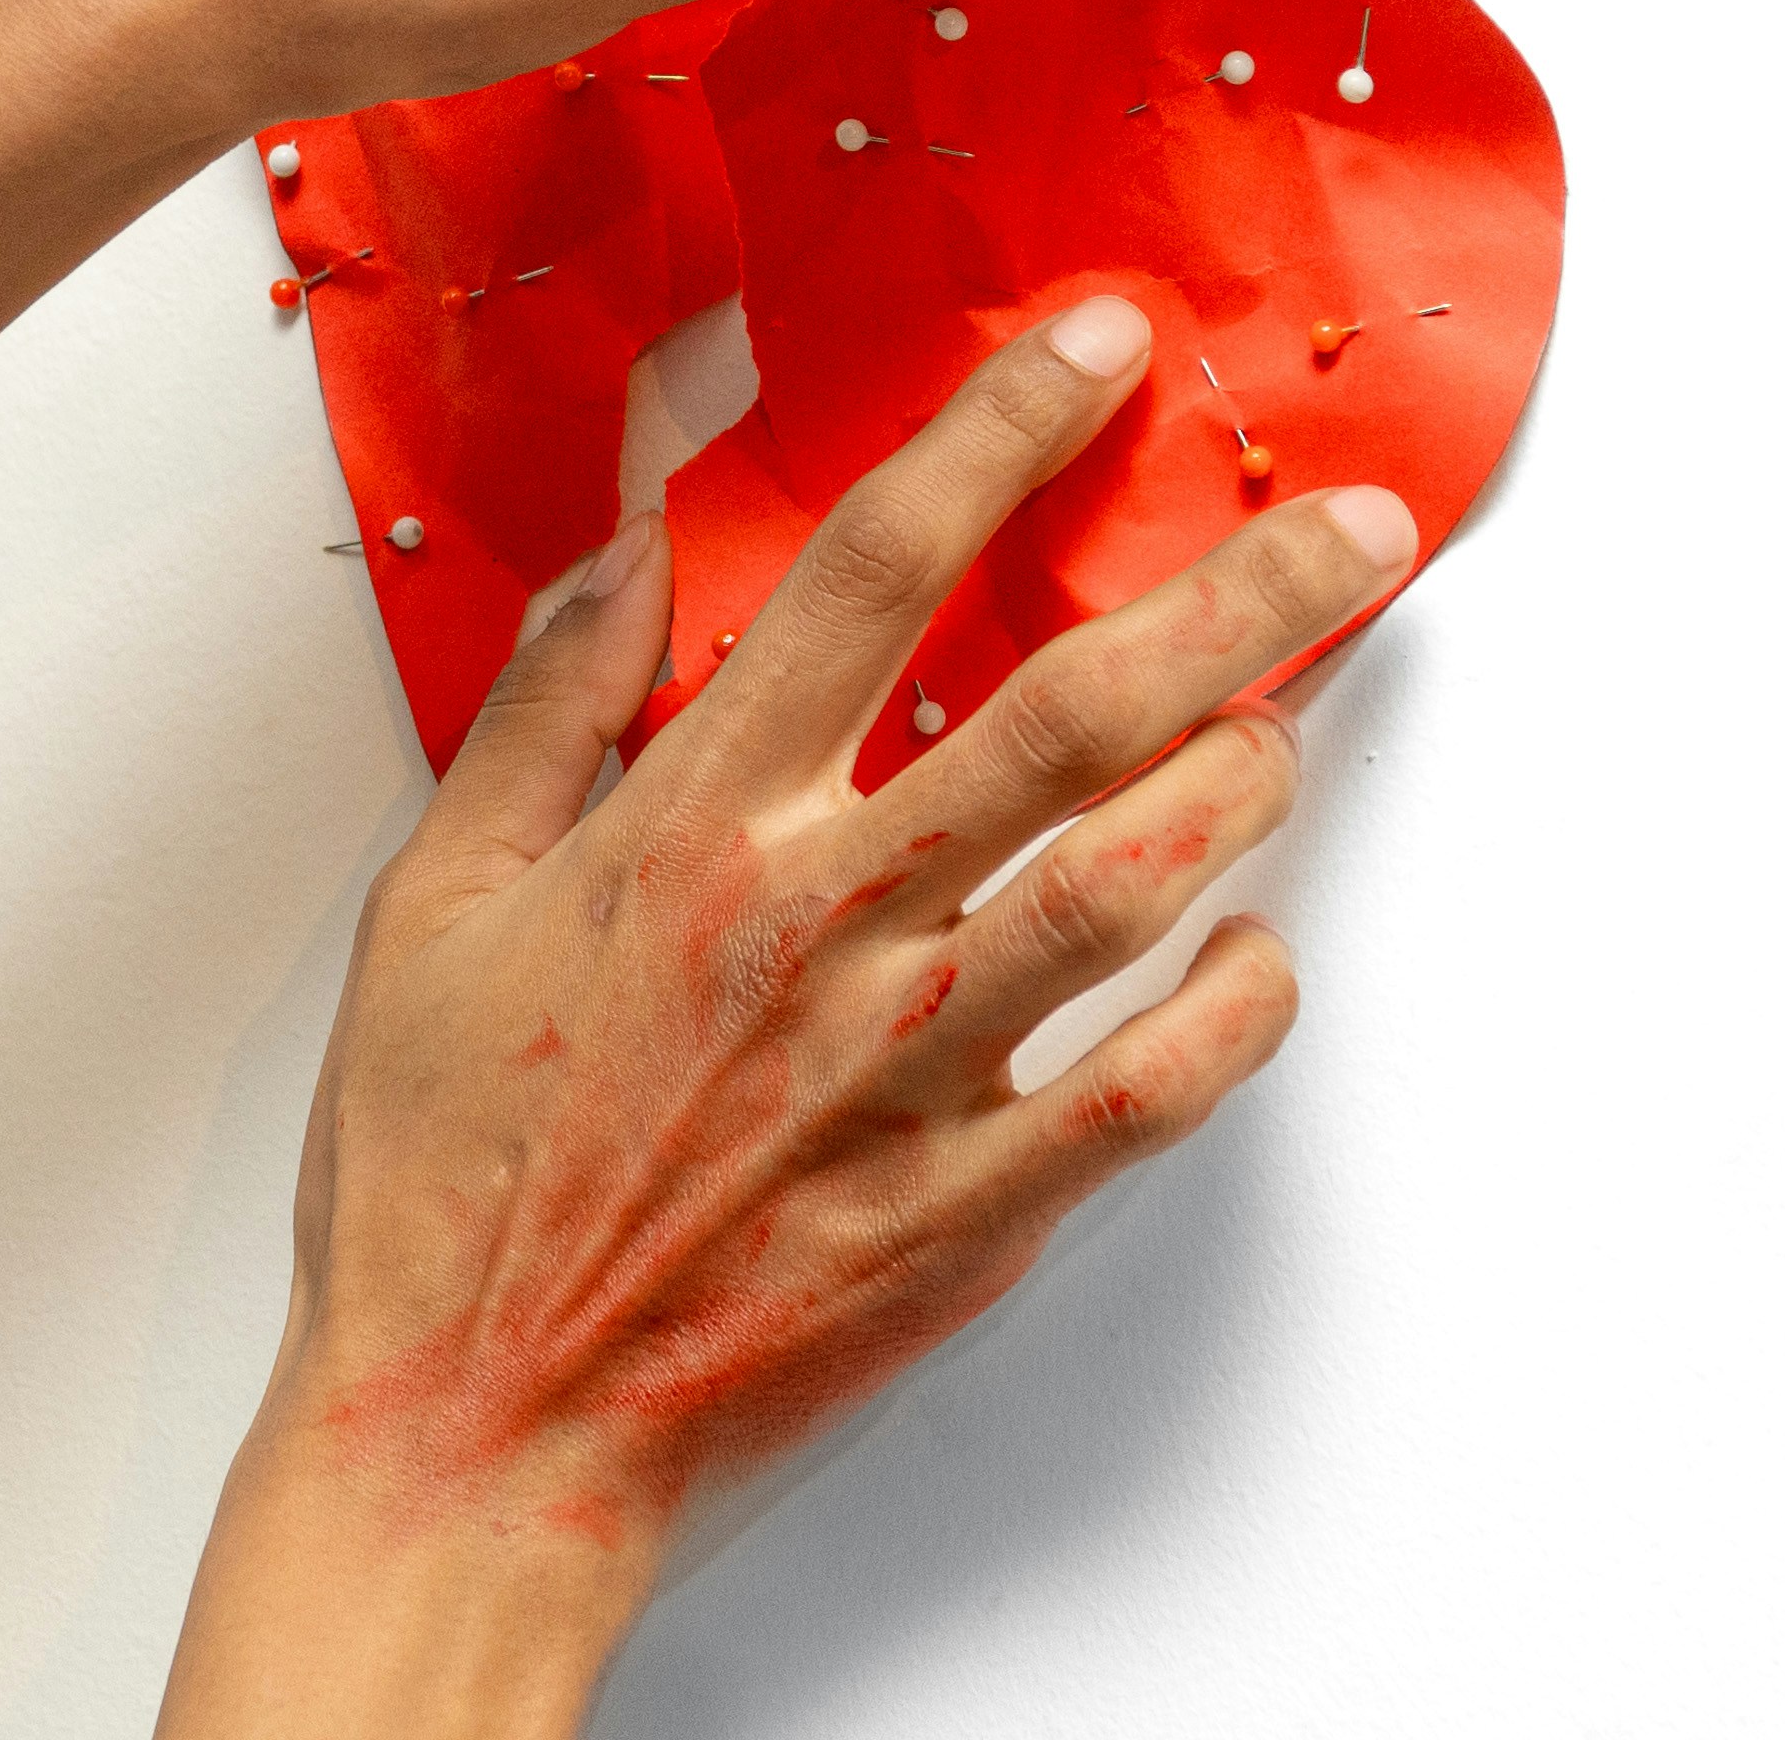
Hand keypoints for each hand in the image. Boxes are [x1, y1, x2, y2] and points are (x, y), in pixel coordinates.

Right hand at [157, 296, 1415, 1733]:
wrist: (471, 1437)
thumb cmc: (438, 1180)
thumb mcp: (433, 900)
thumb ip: (548, 708)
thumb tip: (632, 545)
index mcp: (691, 827)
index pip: (874, 567)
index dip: (1001, 429)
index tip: (1101, 347)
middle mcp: (822, 925)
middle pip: (1068, 702)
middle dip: (1233, 588)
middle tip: (1351, 522)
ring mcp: (908, 1071)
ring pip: (1136, 878)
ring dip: (1248, 776)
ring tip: (1297, 720)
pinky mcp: (966, 1210)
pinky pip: (1153, 1088)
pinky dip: (1235, 1009)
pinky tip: (1256, 955)